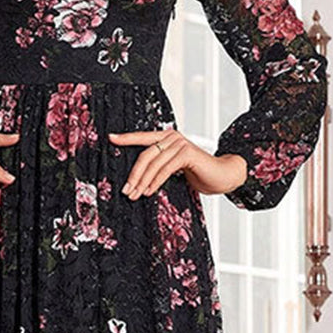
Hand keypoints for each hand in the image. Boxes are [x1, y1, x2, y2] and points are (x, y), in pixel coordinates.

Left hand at [106, 128, 247, 198]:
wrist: (222, 176)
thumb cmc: (197, 174)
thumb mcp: (173, 169)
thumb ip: (158, 167)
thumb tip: (136, 181)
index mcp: (167, 138)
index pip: (143, 137)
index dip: (127, 138)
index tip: (111, 138)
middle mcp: (172, 137)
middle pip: (145, 154)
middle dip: (134, 174)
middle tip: (126, 191)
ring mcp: (180, 143)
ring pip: (153, 163)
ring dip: (142, 181)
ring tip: (135, 195)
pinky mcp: (187, 153)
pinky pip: (166, 168)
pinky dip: (155, 181)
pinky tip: (149, 191)